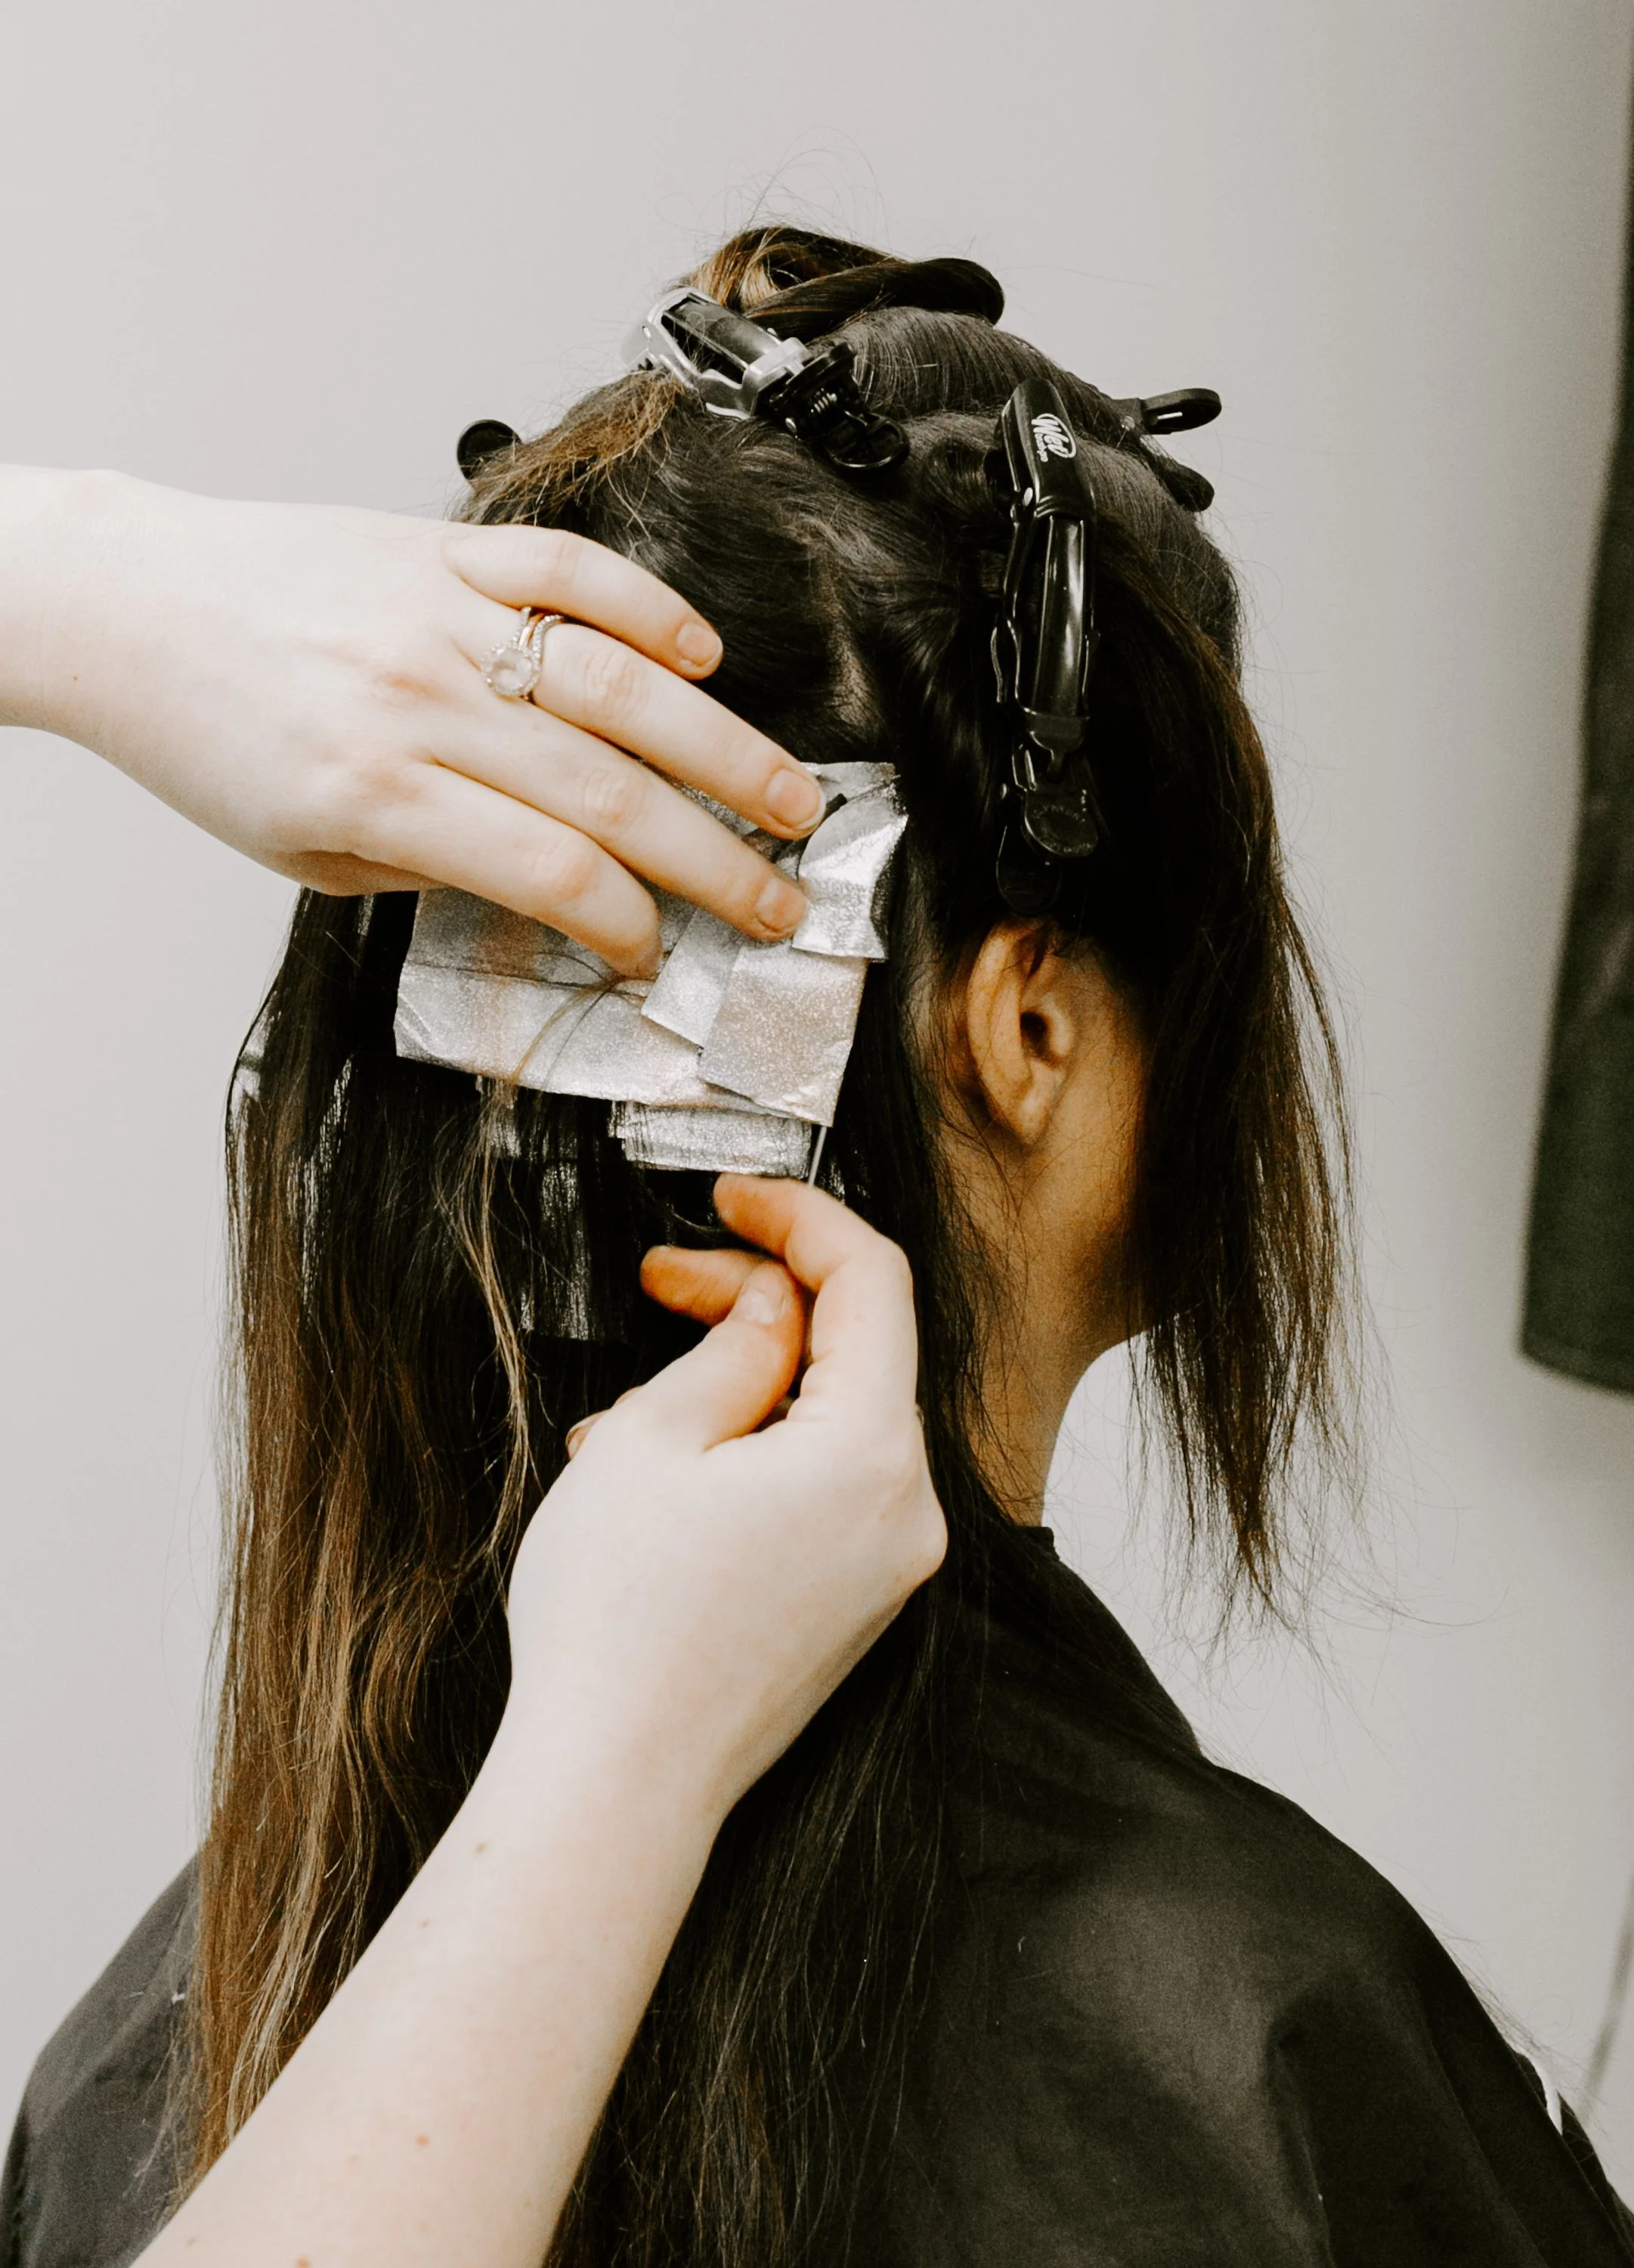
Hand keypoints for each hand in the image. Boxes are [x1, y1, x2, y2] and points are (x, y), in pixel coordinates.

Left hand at [0, 467, 822, 974]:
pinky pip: (568, 570)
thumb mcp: (303, 852)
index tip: (657, 955)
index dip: (627, 924)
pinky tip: (704, 658)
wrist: (128, 608)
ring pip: (618, 683)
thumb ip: (427, 867)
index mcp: (375, 794)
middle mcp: (418, 700)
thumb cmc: (208, 737)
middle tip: (779, 901)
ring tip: (791, 798)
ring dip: (723, 748)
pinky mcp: (441, 546)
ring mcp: (439, 613)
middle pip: (609, 792)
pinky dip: (649, 609)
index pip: (550, 871)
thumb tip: (549, 885)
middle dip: (716, 861)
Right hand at [503, 1176, 945, 1819]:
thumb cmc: (618, 1628)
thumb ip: (734, 1344)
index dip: (800, 1216)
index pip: (871, 1281)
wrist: (612, 1793)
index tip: (731, 1194)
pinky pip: (820, 1486)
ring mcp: (888, 1566)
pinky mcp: (856, 1604)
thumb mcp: (653, 1439)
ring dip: (738, 1383)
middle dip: (756, 1301)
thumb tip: (773, 1302)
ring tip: (624, 1410)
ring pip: (828, 1418)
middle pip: (854, 1350)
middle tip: (660, 1283)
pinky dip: (751, 1451)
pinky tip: (657, 1467)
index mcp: (872, 1454)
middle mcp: (907, 1510)